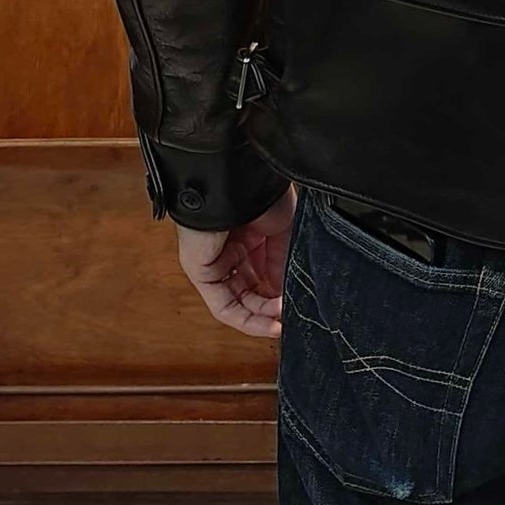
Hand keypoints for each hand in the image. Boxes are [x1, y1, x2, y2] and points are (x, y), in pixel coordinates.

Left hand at [176, 184, 298, 337]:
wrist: (235, 181)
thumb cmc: (257, 191)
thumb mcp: (282, 228)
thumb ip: (283, 262)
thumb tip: (287, 293)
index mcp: (252, 235)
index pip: (267, 273)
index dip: (284, 290)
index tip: (302, 301)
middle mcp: (233, 250)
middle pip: (254, 290)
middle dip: (274, 307)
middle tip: (294, 316)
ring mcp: (217, 263)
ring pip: (240, 302)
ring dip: (263, 316)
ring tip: (283, 320)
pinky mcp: (203, 274)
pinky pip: (224, 306)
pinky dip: (247, 319)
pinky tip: (269, 323)